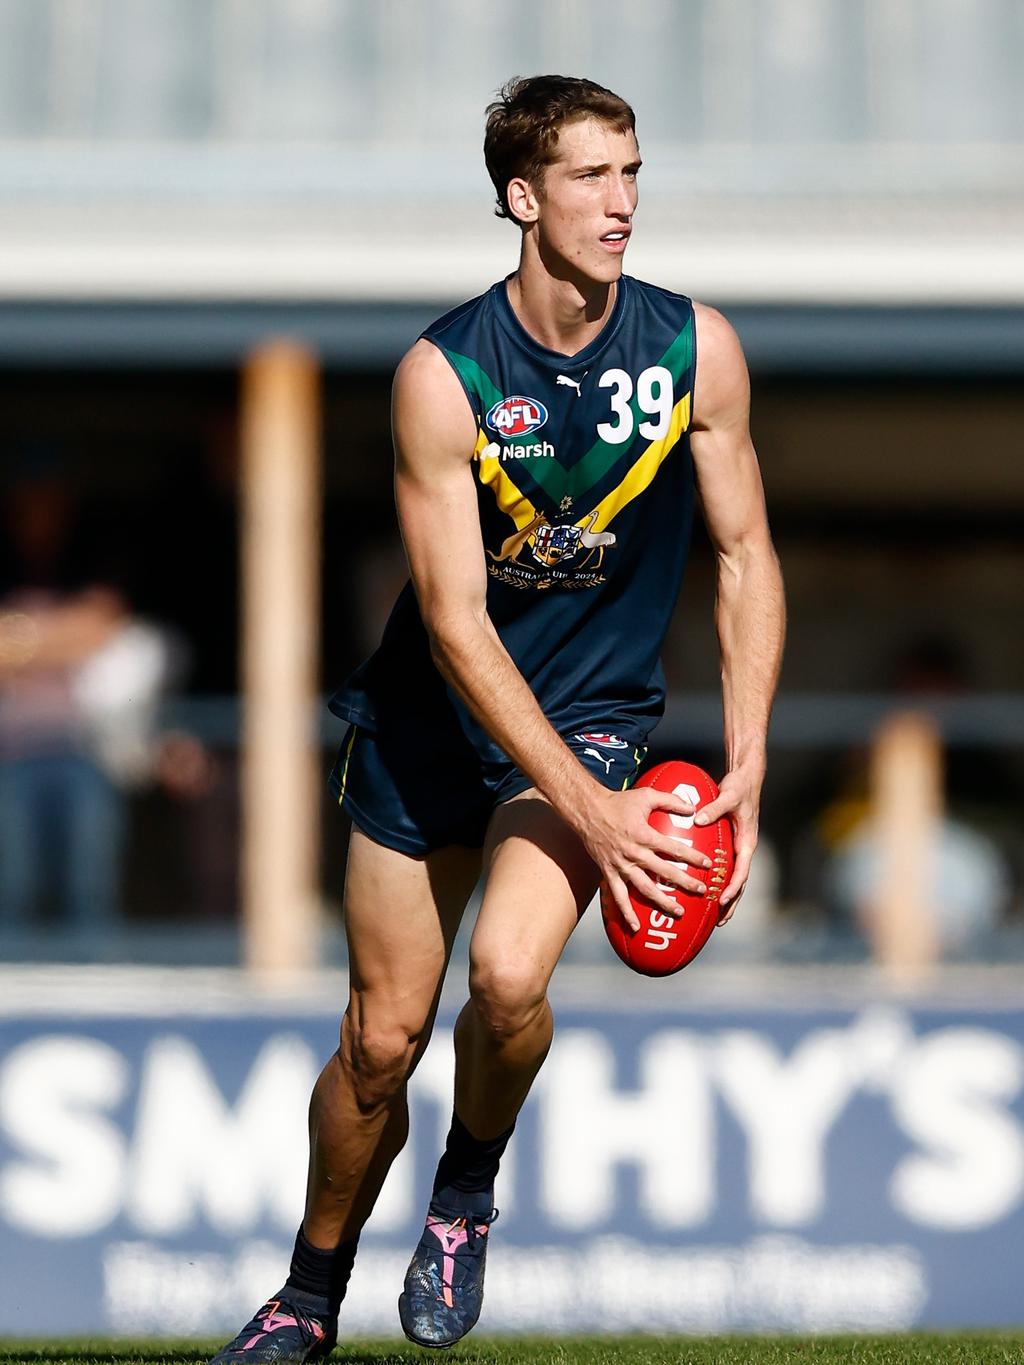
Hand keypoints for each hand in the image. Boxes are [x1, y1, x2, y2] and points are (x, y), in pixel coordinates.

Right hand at [572, 783, 713, 932]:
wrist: (587, 811)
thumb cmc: (618, 802)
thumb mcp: (646, 795)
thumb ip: (670, 801)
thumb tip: (692, 808)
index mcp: (644, 835)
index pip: (673, 849)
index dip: (692, 857)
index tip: (707, 864)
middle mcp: (633, 853)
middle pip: (663, 872)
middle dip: (684, 882)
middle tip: (701, 890)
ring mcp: (621, 866)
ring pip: (644, 888)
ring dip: (662, 901)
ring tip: (678, 911)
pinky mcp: (609, 873)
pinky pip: (618, 896)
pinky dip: (626, 913)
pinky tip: (635, 927)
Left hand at [694, 761, 762, 923]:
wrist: (746, 777)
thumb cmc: (739, 786)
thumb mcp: (728, 795)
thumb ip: (713, 807)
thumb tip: (698, 819)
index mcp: (747, 841)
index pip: (742, 871)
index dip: (733, 887)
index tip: (722, 900)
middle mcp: (744, 848)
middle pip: (740, 882)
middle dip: (731, 903)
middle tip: (719, 921)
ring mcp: (738, 847)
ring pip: (733, 878)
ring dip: (726, 897)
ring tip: (714, 916)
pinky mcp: (731, 843)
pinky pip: (724, 866)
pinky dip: (717, 879)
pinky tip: (704, 888)